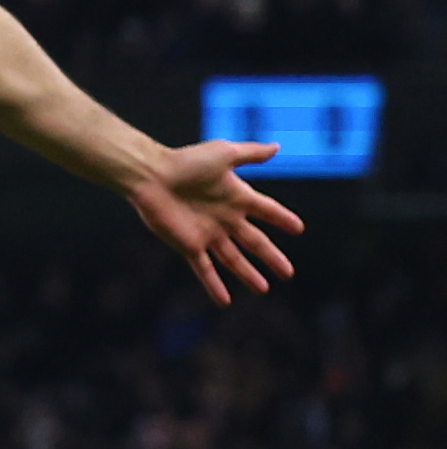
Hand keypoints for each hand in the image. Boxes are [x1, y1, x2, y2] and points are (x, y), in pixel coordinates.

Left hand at [126, 140, 302, 305]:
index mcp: (236, 196)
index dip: (282, 219)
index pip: (267, 210)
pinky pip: (205, 269)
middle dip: (271, 257)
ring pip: (233, 259)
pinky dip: (214, 285)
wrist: (150, 176)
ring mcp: (207, 234)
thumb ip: (251, 153)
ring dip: (248, 274)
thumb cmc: (186, 162)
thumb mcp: (224, 154)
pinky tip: (224, 300)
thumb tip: (278, 147)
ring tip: (263, 289)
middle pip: (254, 242)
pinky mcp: (189, 245)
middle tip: (288, 273)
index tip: (298, 228)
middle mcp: (225, 218)